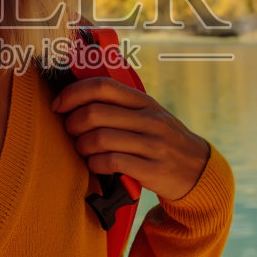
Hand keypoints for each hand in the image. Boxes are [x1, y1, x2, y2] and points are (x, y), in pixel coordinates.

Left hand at [52, 77, 209, 201]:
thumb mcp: (149, 116)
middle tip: (70, 132)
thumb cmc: (162, 141)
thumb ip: (120, 106)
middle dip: (73, 123)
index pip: (103, 86)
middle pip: (96, 113)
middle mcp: (149, 120)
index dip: (74, 93)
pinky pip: (112, 162)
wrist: (198, 170)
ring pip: (101, 139)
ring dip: (82, 146)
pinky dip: (95, 164)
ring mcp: (152, 145)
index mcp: (144, 102)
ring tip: (82, 150)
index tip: (58, 105)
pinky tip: (95, 165)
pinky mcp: (152, 169)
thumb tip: (76, 99)